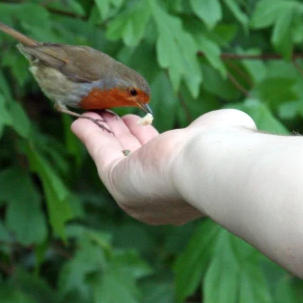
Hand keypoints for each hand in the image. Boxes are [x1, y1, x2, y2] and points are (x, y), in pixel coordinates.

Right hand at [72, 109, 256, 224]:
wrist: (211, 163)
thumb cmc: (224, 148)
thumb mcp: (222, 134)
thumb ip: (215, 131)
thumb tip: (221, 125)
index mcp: (183, 186)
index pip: (159, 157)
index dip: (144, 135)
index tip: (137, 118)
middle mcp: (158, 192)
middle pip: (132, 154)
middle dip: (120, 131)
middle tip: (110, 112)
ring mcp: (137, 189)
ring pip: (115, 152)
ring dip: (102, 129)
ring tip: (94, 109)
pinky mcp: (117, 181)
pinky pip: (100, 152)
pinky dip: (89, 135)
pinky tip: (79, 120)